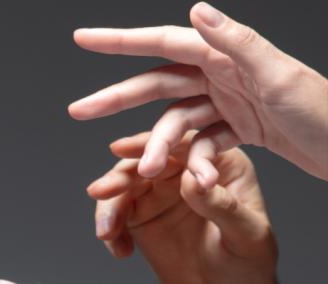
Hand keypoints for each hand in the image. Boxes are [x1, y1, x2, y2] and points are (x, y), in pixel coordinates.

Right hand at [69, 2, 327, 186]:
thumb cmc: (325, 112)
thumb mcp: (280, 76)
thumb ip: (237, 42)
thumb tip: (196, 9)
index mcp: (228, 55)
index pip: (164, 42)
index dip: (120, 41)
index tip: (83, 39)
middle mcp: (224, 74)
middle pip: (157, 82)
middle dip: (116, 97)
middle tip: (79, 110)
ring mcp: (230, 102)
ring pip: (176, 120)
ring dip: (157, 145)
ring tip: (143, 168)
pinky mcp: (241, 129)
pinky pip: (203, 144)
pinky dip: (195, 162)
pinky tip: (194, 178)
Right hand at [88, 132, 276, 282]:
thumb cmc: (249, 262)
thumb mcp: (246, 234)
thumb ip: (221, 206)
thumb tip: (192, 179)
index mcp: (218, 163)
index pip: (183, 143)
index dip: (153, 144)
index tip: (125, 151)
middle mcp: (185, 171)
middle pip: (144, 161)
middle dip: (120, 177)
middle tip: (103, 191)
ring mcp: (159, 192)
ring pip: (123, 186)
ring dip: (109, 206)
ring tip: (107, 231)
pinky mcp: (140, 214)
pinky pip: (115, 212)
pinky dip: (110, 229)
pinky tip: (118, 248)